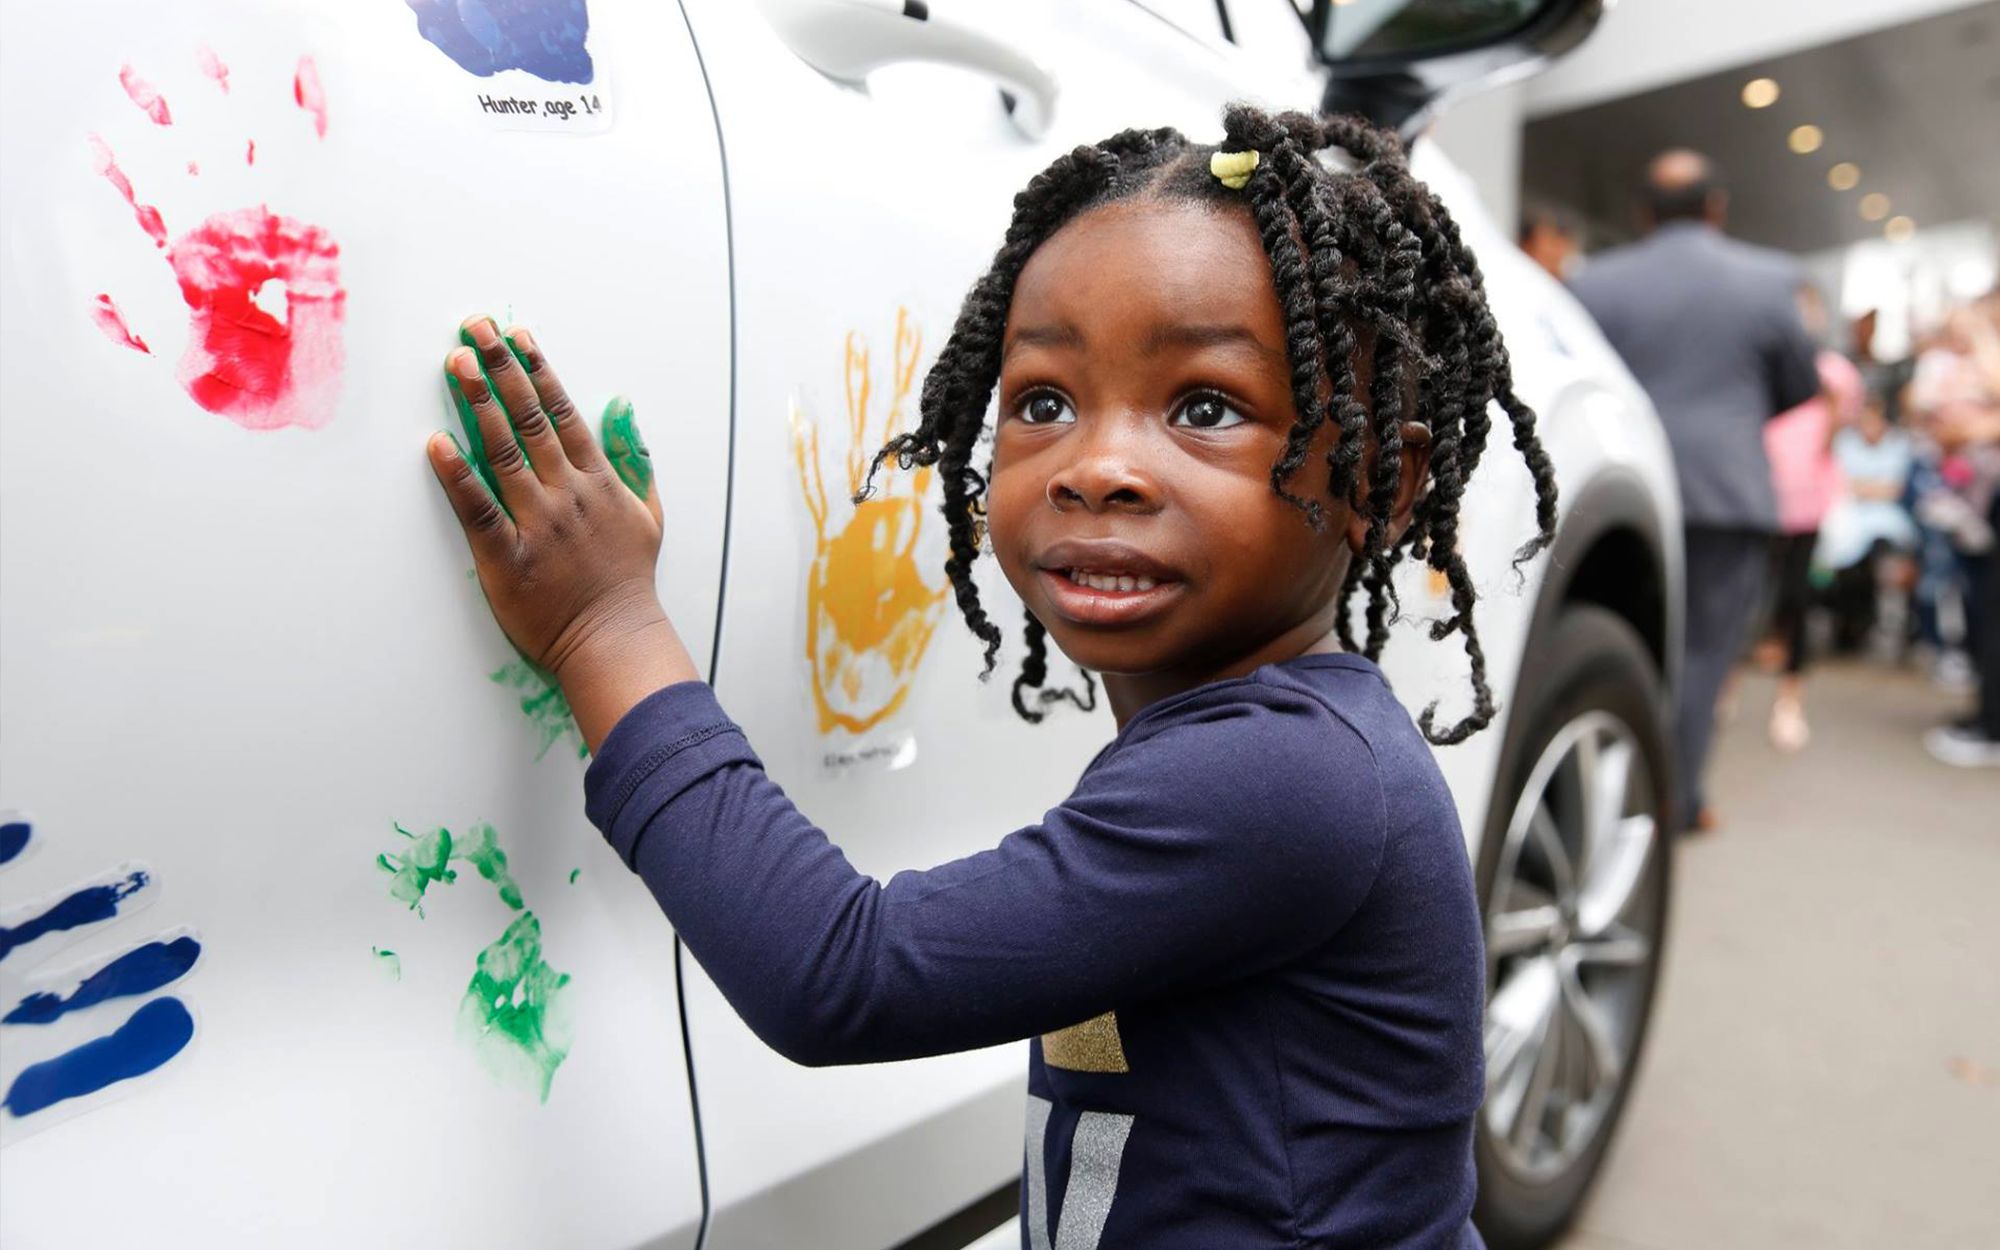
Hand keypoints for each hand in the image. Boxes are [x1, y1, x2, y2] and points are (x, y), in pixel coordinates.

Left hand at [427, 317, 698, 748]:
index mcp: (598, 481)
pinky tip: (438, 442)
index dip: (538, 369)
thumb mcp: (649, 516)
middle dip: (500, 367)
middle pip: (529, 417)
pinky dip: (457, 474)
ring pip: (504, 450)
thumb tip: (625, 415)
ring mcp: (539, 522)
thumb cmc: (628, 584)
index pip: (563, 411)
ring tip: (456, 362)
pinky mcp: (508, 555)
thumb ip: (635, 464)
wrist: (615, 639)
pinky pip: (478, 508)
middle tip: (474, 329)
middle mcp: (568, 492)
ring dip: (479, 401)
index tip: (516, 335)